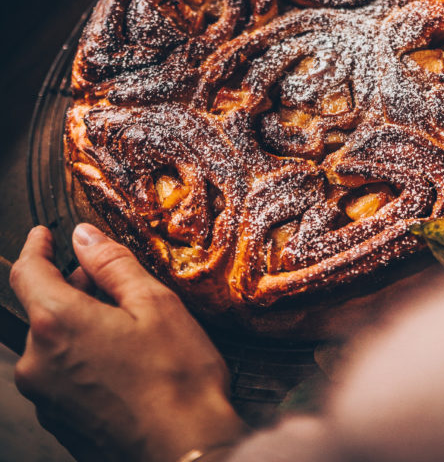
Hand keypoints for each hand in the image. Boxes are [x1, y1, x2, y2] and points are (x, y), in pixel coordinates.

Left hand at [10, 224, 244, 461]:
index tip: (45, 234)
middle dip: (72, 286)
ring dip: (79, 321)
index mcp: (57, 323)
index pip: (27, 271)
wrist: (186, 452)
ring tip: (126, 322)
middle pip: (43, 306)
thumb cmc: (176, 379)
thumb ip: (112, 263)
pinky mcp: (60, 422)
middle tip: (110, 278)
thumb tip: (85, 236)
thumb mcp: (154, 302)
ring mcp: (46, 398)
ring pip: (53, 341)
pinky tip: (121, 358)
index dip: (38, 246)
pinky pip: (60, 373)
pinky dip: (81, 354)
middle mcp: (39, 363)